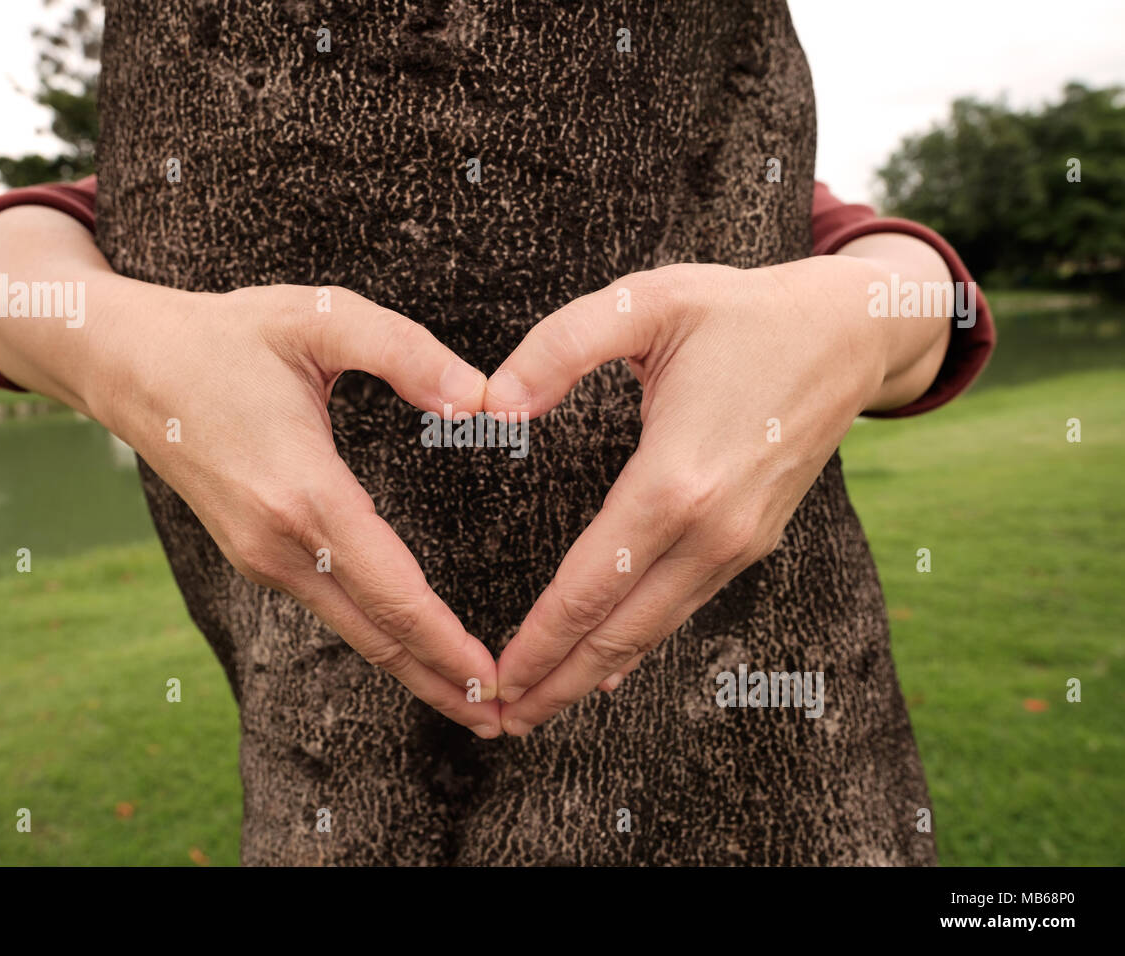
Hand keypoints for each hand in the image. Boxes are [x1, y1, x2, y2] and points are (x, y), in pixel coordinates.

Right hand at [90, 283, 503, 735]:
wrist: (128, 364)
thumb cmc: (227, 335)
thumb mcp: (321, 316)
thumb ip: (409, 354)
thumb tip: (484, 401)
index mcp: (303, 495)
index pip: (393, 594)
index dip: (449, 646)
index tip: (498, 684)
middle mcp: (278, 544)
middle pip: (377, 636)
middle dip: (442, 681)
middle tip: (509, 719)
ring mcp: (260, 557)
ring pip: (353, 631)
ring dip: (414, 667)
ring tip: (473, 698)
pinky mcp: (255, 554)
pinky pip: (332, 608)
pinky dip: (381, 637)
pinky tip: (414, 649)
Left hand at [483, 258, 898, 733]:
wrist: (852, 332)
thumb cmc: (741, 311)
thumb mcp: (647, 301)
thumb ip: (560, 347)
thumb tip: (492, 403)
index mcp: (676, 480)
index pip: (588, 586)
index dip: (537, 640)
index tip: (490, 680)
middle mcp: (712, 530)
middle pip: (619, 631)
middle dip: (555, 682)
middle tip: (497, 721)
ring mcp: (739, 543)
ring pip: (653, 630)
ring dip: (591, 674)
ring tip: (537, 708)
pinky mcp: (752, 541)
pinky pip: (683, 607)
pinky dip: (637, 645)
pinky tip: (606, 669)